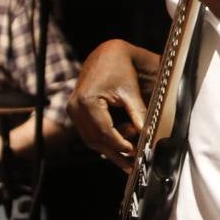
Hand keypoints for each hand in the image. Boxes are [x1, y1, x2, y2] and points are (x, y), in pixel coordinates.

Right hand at [67, 40, 153, 171]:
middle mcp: (75, 107)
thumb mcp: (130, 92)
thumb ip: (137, 114)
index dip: (121, 145)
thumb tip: (147, 136)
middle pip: (95, 139)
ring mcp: (73, 110)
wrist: (105, 53)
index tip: (135, 153)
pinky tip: (119, 147)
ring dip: (109, 150)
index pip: (104, 132)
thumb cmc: (119, 68)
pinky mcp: (76, 112)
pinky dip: (104, 140)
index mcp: (87, 101)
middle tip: (131, 166)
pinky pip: (89, 132)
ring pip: (91, 139)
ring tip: (127, 161)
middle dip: (114, 153)